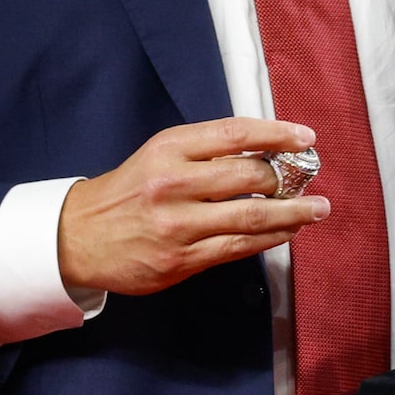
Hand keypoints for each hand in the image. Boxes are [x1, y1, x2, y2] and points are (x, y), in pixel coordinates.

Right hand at [57, 118, 331, 296]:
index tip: (305, 138)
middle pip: (249, 175)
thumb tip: (265, 154)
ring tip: (316, 210)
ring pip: (251, 216)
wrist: (78, 237)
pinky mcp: (181, 260)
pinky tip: (286, 233)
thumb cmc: (127, 192)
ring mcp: (178, 225)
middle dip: (288, 178)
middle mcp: (173, 183)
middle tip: (310, 179)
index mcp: (169, 149)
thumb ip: (204, 152)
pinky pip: (238, 248)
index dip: (277, 133)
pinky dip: (269, 239)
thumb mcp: (158, 156)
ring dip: (293, 213)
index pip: (235, 134)